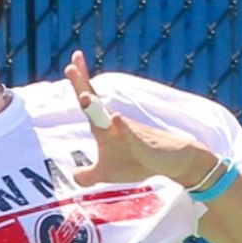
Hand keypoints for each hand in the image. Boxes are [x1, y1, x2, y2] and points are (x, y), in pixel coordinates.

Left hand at [64, 50, 215, 187]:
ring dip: (96, 108)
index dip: (78, 85)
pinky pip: (131, 137)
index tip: (70, 65)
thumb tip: (74, 176)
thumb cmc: (138, 162)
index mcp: (104, 128)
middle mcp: (115, 125)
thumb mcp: (107, 173)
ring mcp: (129, 133)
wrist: (170, 162)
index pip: (88, 103)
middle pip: (95, 103)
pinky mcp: (143, 146)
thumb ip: (88, 175)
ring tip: (84, 96)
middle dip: (82, 85)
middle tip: (71, 65)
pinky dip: (123, 129)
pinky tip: (116, 119)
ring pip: (109, 119)